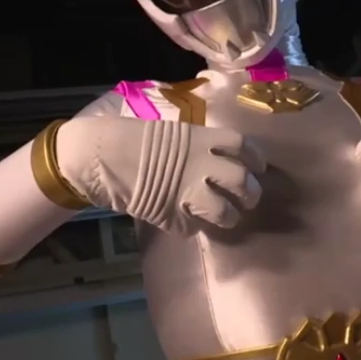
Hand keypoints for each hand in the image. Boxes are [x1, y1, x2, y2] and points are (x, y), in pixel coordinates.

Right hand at [56, 117, 265, 232]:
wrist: (101, 156)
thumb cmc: (134, 138)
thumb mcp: (173, 132)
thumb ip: (197, 145)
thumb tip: (218, 157)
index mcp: (201, 139)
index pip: (242, 146)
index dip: (255, 158)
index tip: (258, 167)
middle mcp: (201, 165)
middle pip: (240, 181)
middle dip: (250, 193)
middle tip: (248, 198)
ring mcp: (187, 193)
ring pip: (224, 211)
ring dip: (229, 217)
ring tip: (227, 218)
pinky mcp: (172, 216)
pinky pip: (191, 227)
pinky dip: (191, 227)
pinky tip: (185, 221)